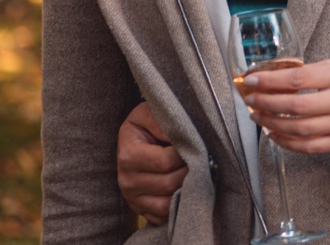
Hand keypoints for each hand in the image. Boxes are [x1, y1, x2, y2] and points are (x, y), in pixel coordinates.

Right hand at [116, 101, 187, 225]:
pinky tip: (186, 189)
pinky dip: (177, 206)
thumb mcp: (148, 113)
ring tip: (196, 173)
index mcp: (128, 155)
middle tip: (202, 159)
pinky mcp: (141, 210)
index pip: (166, 161)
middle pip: (169, 184)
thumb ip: (162, 120)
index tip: (196, 143)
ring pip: (167, 203)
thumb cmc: (146, 124)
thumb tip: (181, 134)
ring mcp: (133, 199)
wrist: (134, 140)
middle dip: (190, 171)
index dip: (186, 153)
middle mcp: (127, 181)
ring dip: (186, 189)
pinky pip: (162, 217)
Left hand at [241, 59, 329, 153]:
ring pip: (297, 128)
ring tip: (257, 116)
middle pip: (294, 105)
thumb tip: (276, 74)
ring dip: (271, 123)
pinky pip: (308, 146)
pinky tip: (274, 134)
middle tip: (250, 100)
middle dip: (265, 103)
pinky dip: (286, 142)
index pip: (297, 78)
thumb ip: (313, 71)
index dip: (269, 81)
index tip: (251, 80)